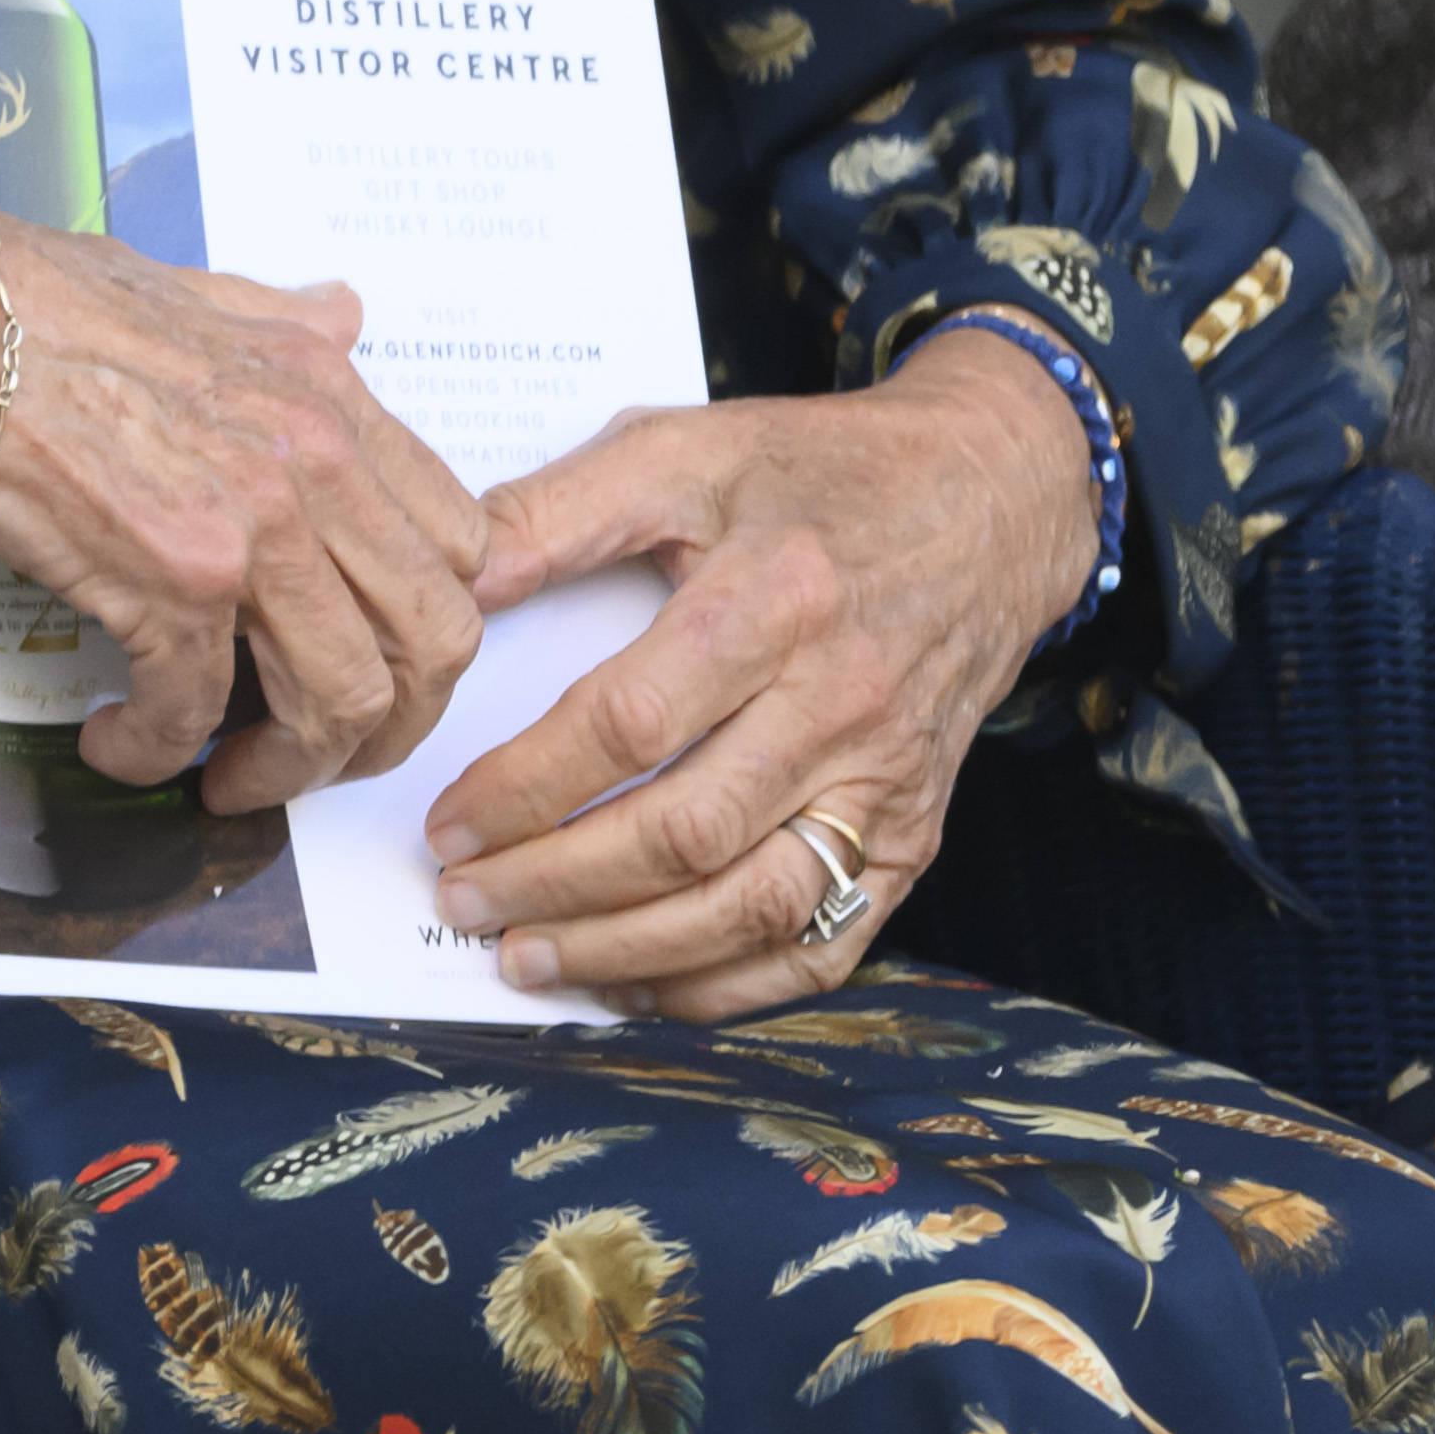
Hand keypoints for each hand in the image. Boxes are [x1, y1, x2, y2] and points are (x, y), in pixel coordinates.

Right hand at [0, 163, 484, 805]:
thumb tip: (350, 311)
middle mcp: (312, 454)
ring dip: (287, 765)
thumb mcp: (179, 286)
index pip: (465, 541)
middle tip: (303, 752)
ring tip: (222, 776)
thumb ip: (275, 314)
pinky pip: (201, 711)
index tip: (361, 664)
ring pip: (344, 698)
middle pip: (435, 642)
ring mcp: (247, 521)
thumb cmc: (15, 291)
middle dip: (382, 727)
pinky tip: (115, 745)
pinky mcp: (162, 580)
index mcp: (327, 387)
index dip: (426, 630)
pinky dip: (162, 752)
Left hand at [428, 341, 1096, 1017]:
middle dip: (557, 883)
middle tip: (462, 901)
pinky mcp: (915, 834)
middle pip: (685, 832)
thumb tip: (450, 575)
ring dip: (630, 949)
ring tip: (526, 958)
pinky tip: (640, 984)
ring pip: (752, 905)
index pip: (629, 723)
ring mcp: (886, 782)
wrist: (986, 501)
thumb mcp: (680, 449)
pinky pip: (825, 941)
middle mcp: (839, 704)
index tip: (448, 821)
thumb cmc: (811, 474)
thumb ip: (556, 510)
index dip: (526, 785)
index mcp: (772, 599)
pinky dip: (729, 984)